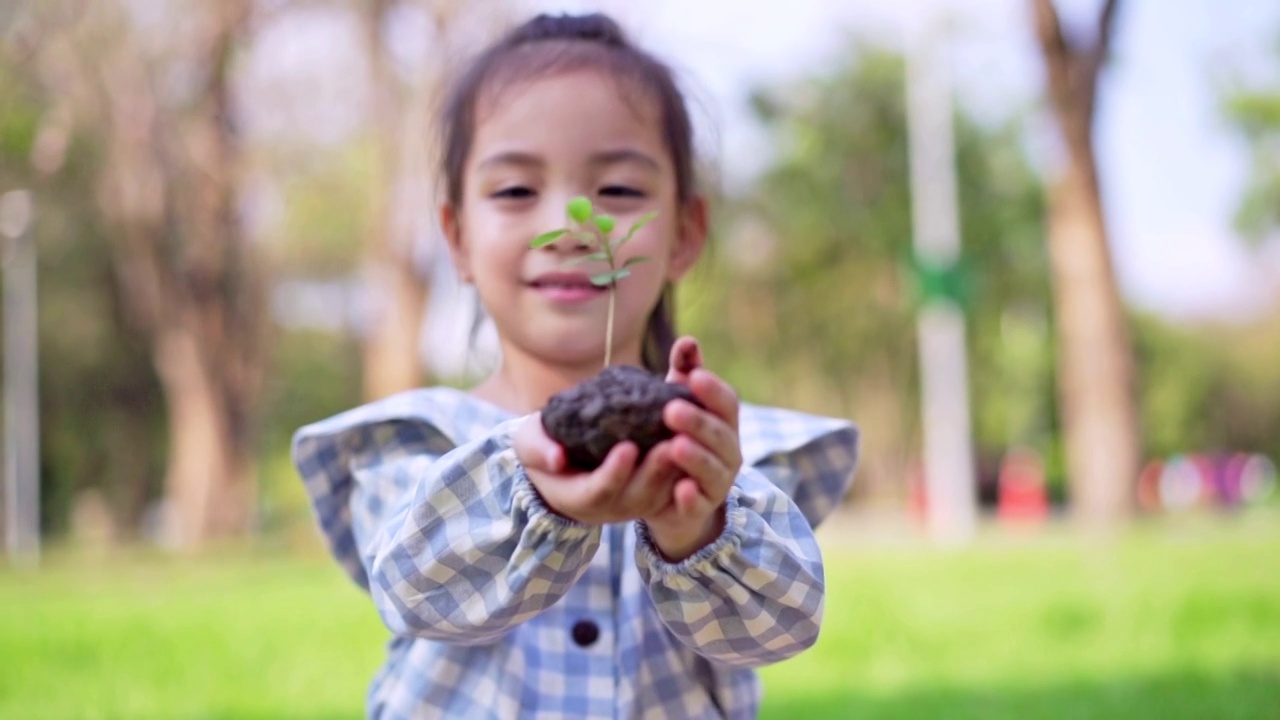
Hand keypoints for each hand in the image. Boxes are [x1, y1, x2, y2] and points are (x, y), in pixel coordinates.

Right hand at [513, 414, 680, 524]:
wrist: (559, 459)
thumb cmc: (542, 448)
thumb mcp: (529, 445)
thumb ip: (538, 449)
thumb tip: (556, 458)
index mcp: (578, 497)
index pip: (599, 490)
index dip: (614, 472)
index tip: (627, 447)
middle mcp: (609, 506)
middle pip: (636, 496)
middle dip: (654, 472)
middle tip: (671, 444)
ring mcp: (631, 502)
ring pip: (658, 494)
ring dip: (675, 470)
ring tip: (688, 440)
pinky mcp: (649, 492)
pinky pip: (670, 485)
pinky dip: (682, 466)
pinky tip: (692, 438)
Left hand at [642, 337, 742, 560]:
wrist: (672, 500)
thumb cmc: (677, 440)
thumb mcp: (678, 405)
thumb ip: (685, 373)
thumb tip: (687, 340)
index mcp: (724, 424)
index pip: (727, 403)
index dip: (713, 390)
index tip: (695, 376)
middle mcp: (728, 452)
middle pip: (720, 435)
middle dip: (698, 422)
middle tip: (671, 410)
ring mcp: (717, 482)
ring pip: (712, 469)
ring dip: (696, 457)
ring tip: (674, 446)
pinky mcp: (700, 509)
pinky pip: (699, 504)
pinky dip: (691, 497)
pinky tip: (680, 489)